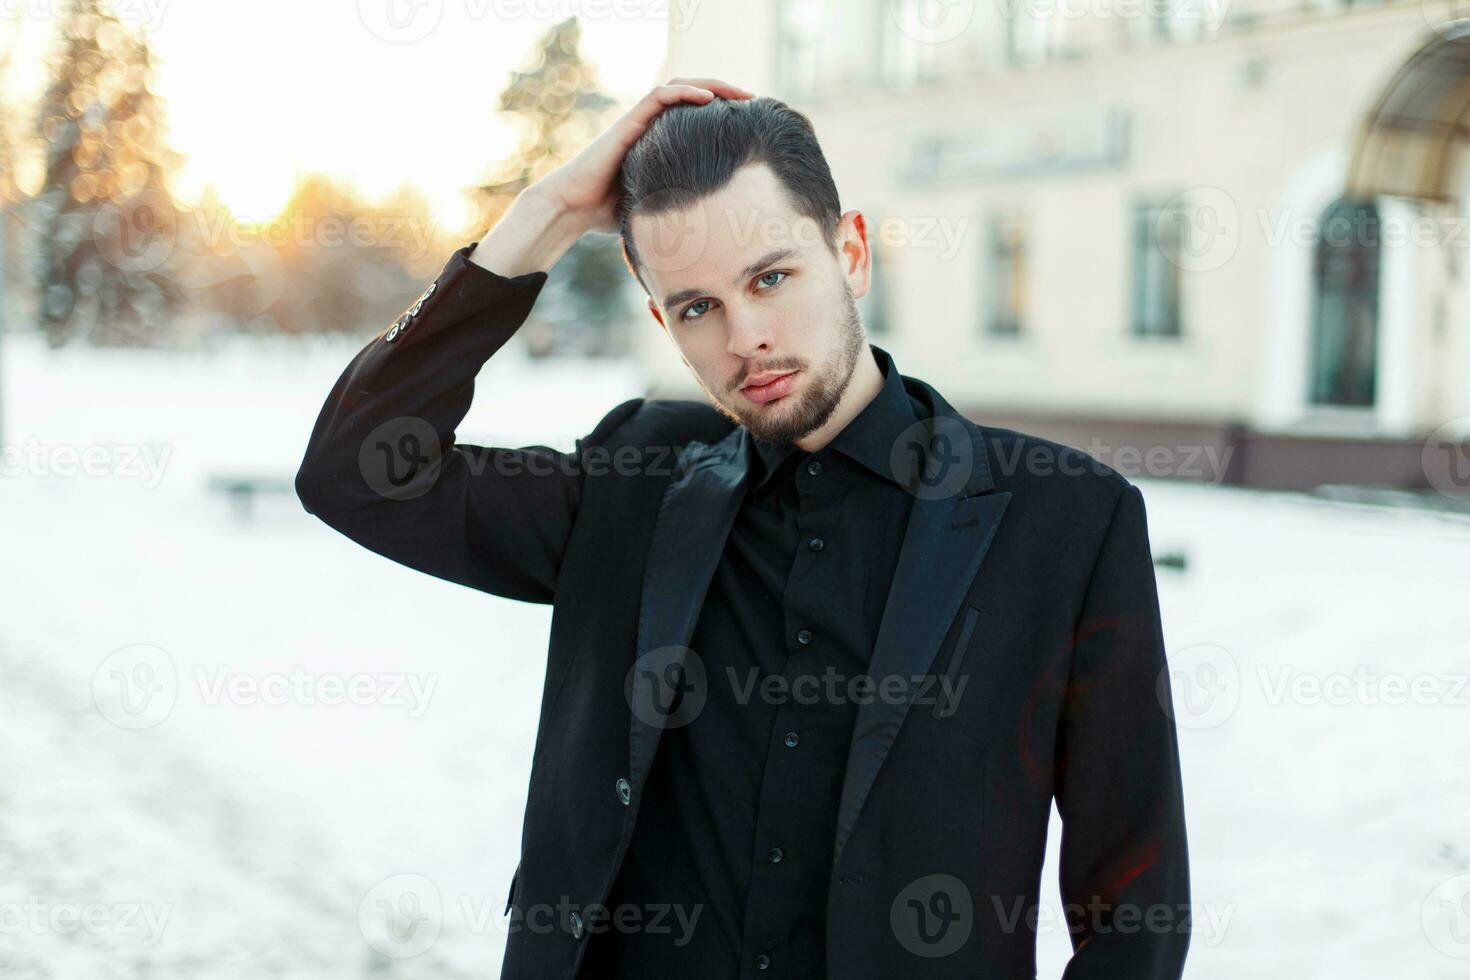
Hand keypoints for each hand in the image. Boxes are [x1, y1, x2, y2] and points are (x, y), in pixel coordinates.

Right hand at [531, 78, 754, 235]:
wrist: (572, 209)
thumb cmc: (606, 214)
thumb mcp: (653, 207)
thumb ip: (676, 206)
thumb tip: (709, 232)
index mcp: (657, 141)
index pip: (694, 115)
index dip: (723, 113)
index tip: (750, 121)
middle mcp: (648, 125)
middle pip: (690, 94)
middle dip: (724, 92)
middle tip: (753, 101)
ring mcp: (637, 121)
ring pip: (677, 87)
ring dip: (711, 85)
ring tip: (739, 94)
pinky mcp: (627, 123)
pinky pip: (658, 97)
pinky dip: (684, 93)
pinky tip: (708, 98)